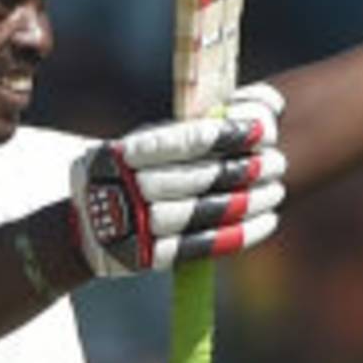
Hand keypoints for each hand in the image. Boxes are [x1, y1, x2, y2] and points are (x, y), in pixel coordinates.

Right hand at [70, 83, 286, 276]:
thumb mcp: (149, 139)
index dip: (231, 135)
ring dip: (250, 202)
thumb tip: (268, 105)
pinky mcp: (148, 257)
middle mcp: (129, 186)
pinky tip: (268, 220)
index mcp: (129, 151)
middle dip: (248, 170)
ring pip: (205, 212)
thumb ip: (201, 125)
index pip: (189, 140)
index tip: (264, 130)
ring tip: (276, 190)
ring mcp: (137, 224)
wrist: (84, 223)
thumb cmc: (134, 169)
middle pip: (202, 177)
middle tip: (277, 163)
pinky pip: (201, 247)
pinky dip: (240, 234)